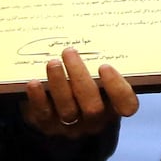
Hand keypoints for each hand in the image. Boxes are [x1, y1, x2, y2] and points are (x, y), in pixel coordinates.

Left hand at [22, 48, 138, 137]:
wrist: (57, 114)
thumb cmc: (82, 89)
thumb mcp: (95, 81)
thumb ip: (96, 67)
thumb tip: (89, 34)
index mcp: (113, 107)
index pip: (127, 105)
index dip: (118, 88)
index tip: (105, 66)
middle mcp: (95, 120)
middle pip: (93, 107)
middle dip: (80, 77)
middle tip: (69, 52)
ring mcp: (72, 127)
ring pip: (68, 110)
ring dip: (59, 84)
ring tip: (53, 63)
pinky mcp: (48, 126)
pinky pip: (43, 115)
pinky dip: (38, 98)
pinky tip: (33, 82)